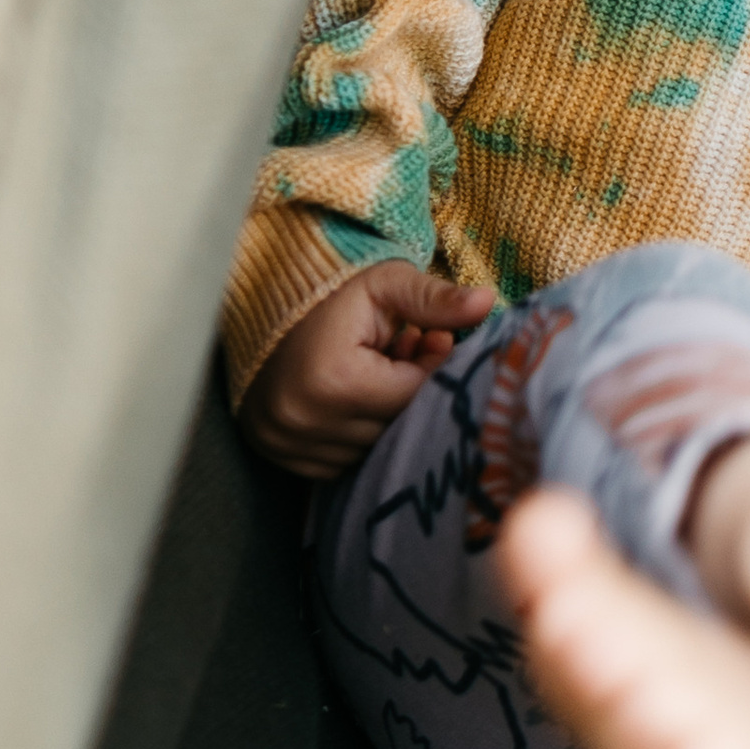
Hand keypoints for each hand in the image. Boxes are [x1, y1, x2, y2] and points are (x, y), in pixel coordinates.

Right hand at [239, 260, 494, 477]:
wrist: (261, 306)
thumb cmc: (332, 294)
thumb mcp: (386, 285)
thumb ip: (436, 300)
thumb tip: (488, 303)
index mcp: (335, 379)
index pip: (413, 395)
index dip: (428, 370)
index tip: (426, 341)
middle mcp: (306, 420)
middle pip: (394, 426)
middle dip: (408, 393)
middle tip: (402, 352)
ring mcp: (286, 443)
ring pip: (370, 448)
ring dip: (383, 416)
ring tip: (374, 372)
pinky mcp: (277, 455)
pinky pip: (340, 462)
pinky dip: (354, 435)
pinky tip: (350, 398)